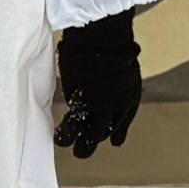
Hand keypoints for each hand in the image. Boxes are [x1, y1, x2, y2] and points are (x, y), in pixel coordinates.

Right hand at [53, 9, 141, 157]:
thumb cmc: (109, 38)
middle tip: (83, 150)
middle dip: (93, 141)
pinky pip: (73, 125)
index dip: (117, 131)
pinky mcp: (83, 105)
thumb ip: (116, 68)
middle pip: (106, 131)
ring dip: (80, 144)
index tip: (114, 140)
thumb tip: (122, 55)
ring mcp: (102, 107)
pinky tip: (58, 139)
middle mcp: (120, 106)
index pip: (122, 120)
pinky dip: (64, 134)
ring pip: (91, 134)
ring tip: (65, 144)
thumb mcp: (122, 58)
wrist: (104, 37)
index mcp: (130, 94)